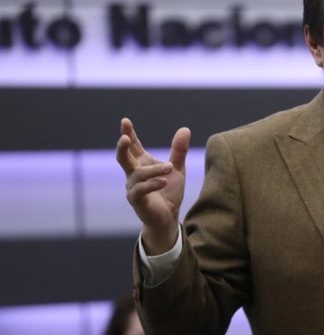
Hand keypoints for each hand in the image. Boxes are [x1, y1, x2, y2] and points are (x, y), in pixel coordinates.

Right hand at [116, 117, 189, 254]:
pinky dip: (153, 184)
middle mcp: (134, 174)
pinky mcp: (137, 200)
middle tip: (125, 138)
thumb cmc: (169, 192)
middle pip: (123, 157)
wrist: (169, 217)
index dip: (129, 134)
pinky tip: (164, 181)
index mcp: (142, 164)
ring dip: (154, 170)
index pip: (134, 147)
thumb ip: (179, 151)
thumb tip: (185, 129)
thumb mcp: (177, 169)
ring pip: (138, 174)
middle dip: (123, 147)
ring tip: (170, 168)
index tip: (125, 121)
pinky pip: (141, 190)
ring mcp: (133, 187)